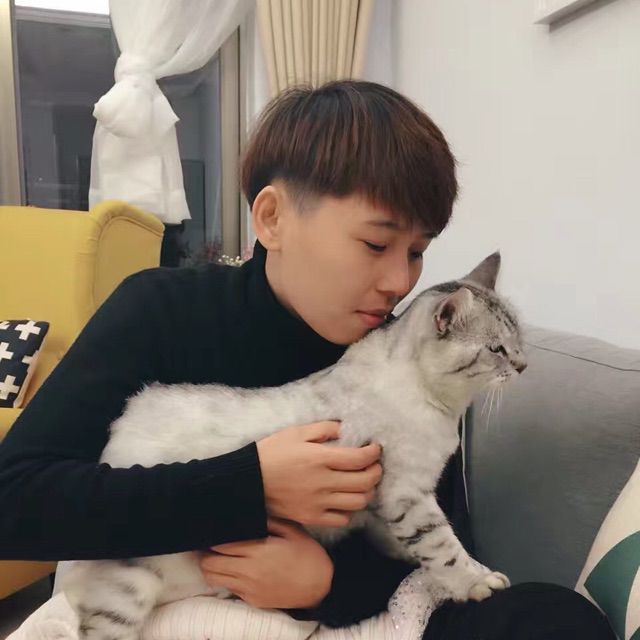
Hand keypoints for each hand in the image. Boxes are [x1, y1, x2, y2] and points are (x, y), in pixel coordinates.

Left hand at [200, 518, 333, 608]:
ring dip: (211, 566)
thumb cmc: (307, 554)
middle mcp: (250, 571)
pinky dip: (226, 578)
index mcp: (259, 550)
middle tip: (211, 543)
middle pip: (210, 563)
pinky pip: (229, 588)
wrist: (321, 586)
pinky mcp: (252, 600)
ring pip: (214, 578)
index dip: (213, 536)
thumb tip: (248, 512)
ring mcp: (249, 588)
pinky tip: (234, 569)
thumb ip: (268, 520)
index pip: (221, 544)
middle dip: (206, 552)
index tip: (213, 529)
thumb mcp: (292, 530)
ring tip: (217, 556)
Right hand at [256, 421, 381, 527]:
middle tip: (374, 464)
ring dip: (367, 491)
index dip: (374, 453)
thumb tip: (344, 429)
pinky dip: (350, 509)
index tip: (375, 448)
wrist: (247, 483)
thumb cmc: (271, 453)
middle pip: (365, 482)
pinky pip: (342, 518)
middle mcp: (323, 483)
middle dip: (376, 471)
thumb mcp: (296, 432)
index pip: (360, 459)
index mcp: (320, 458)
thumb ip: (323, 429)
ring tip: (363, 482)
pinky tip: (345, 499)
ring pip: (358, 502)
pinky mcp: (312, 518)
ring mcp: (319, 503)